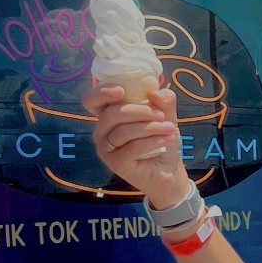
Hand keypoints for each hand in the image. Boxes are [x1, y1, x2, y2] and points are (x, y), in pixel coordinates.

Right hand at [83, 80, 189, 205]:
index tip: (121, 91)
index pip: (92, 101)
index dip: (101, 93)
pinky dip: (152, 141)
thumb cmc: (161, 140)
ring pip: (122, 131)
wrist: (169, 171)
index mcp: (109, 114)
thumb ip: (164, 102)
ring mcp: (106, 148)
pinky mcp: (115, 163)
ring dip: (150, 127)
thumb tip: (156, 92)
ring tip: (170, 128)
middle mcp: (102, 131)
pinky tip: (166, 139)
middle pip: (110, 114)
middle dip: (138, 111)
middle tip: (161, 115)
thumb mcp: (166, 117)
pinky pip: (131, 147)